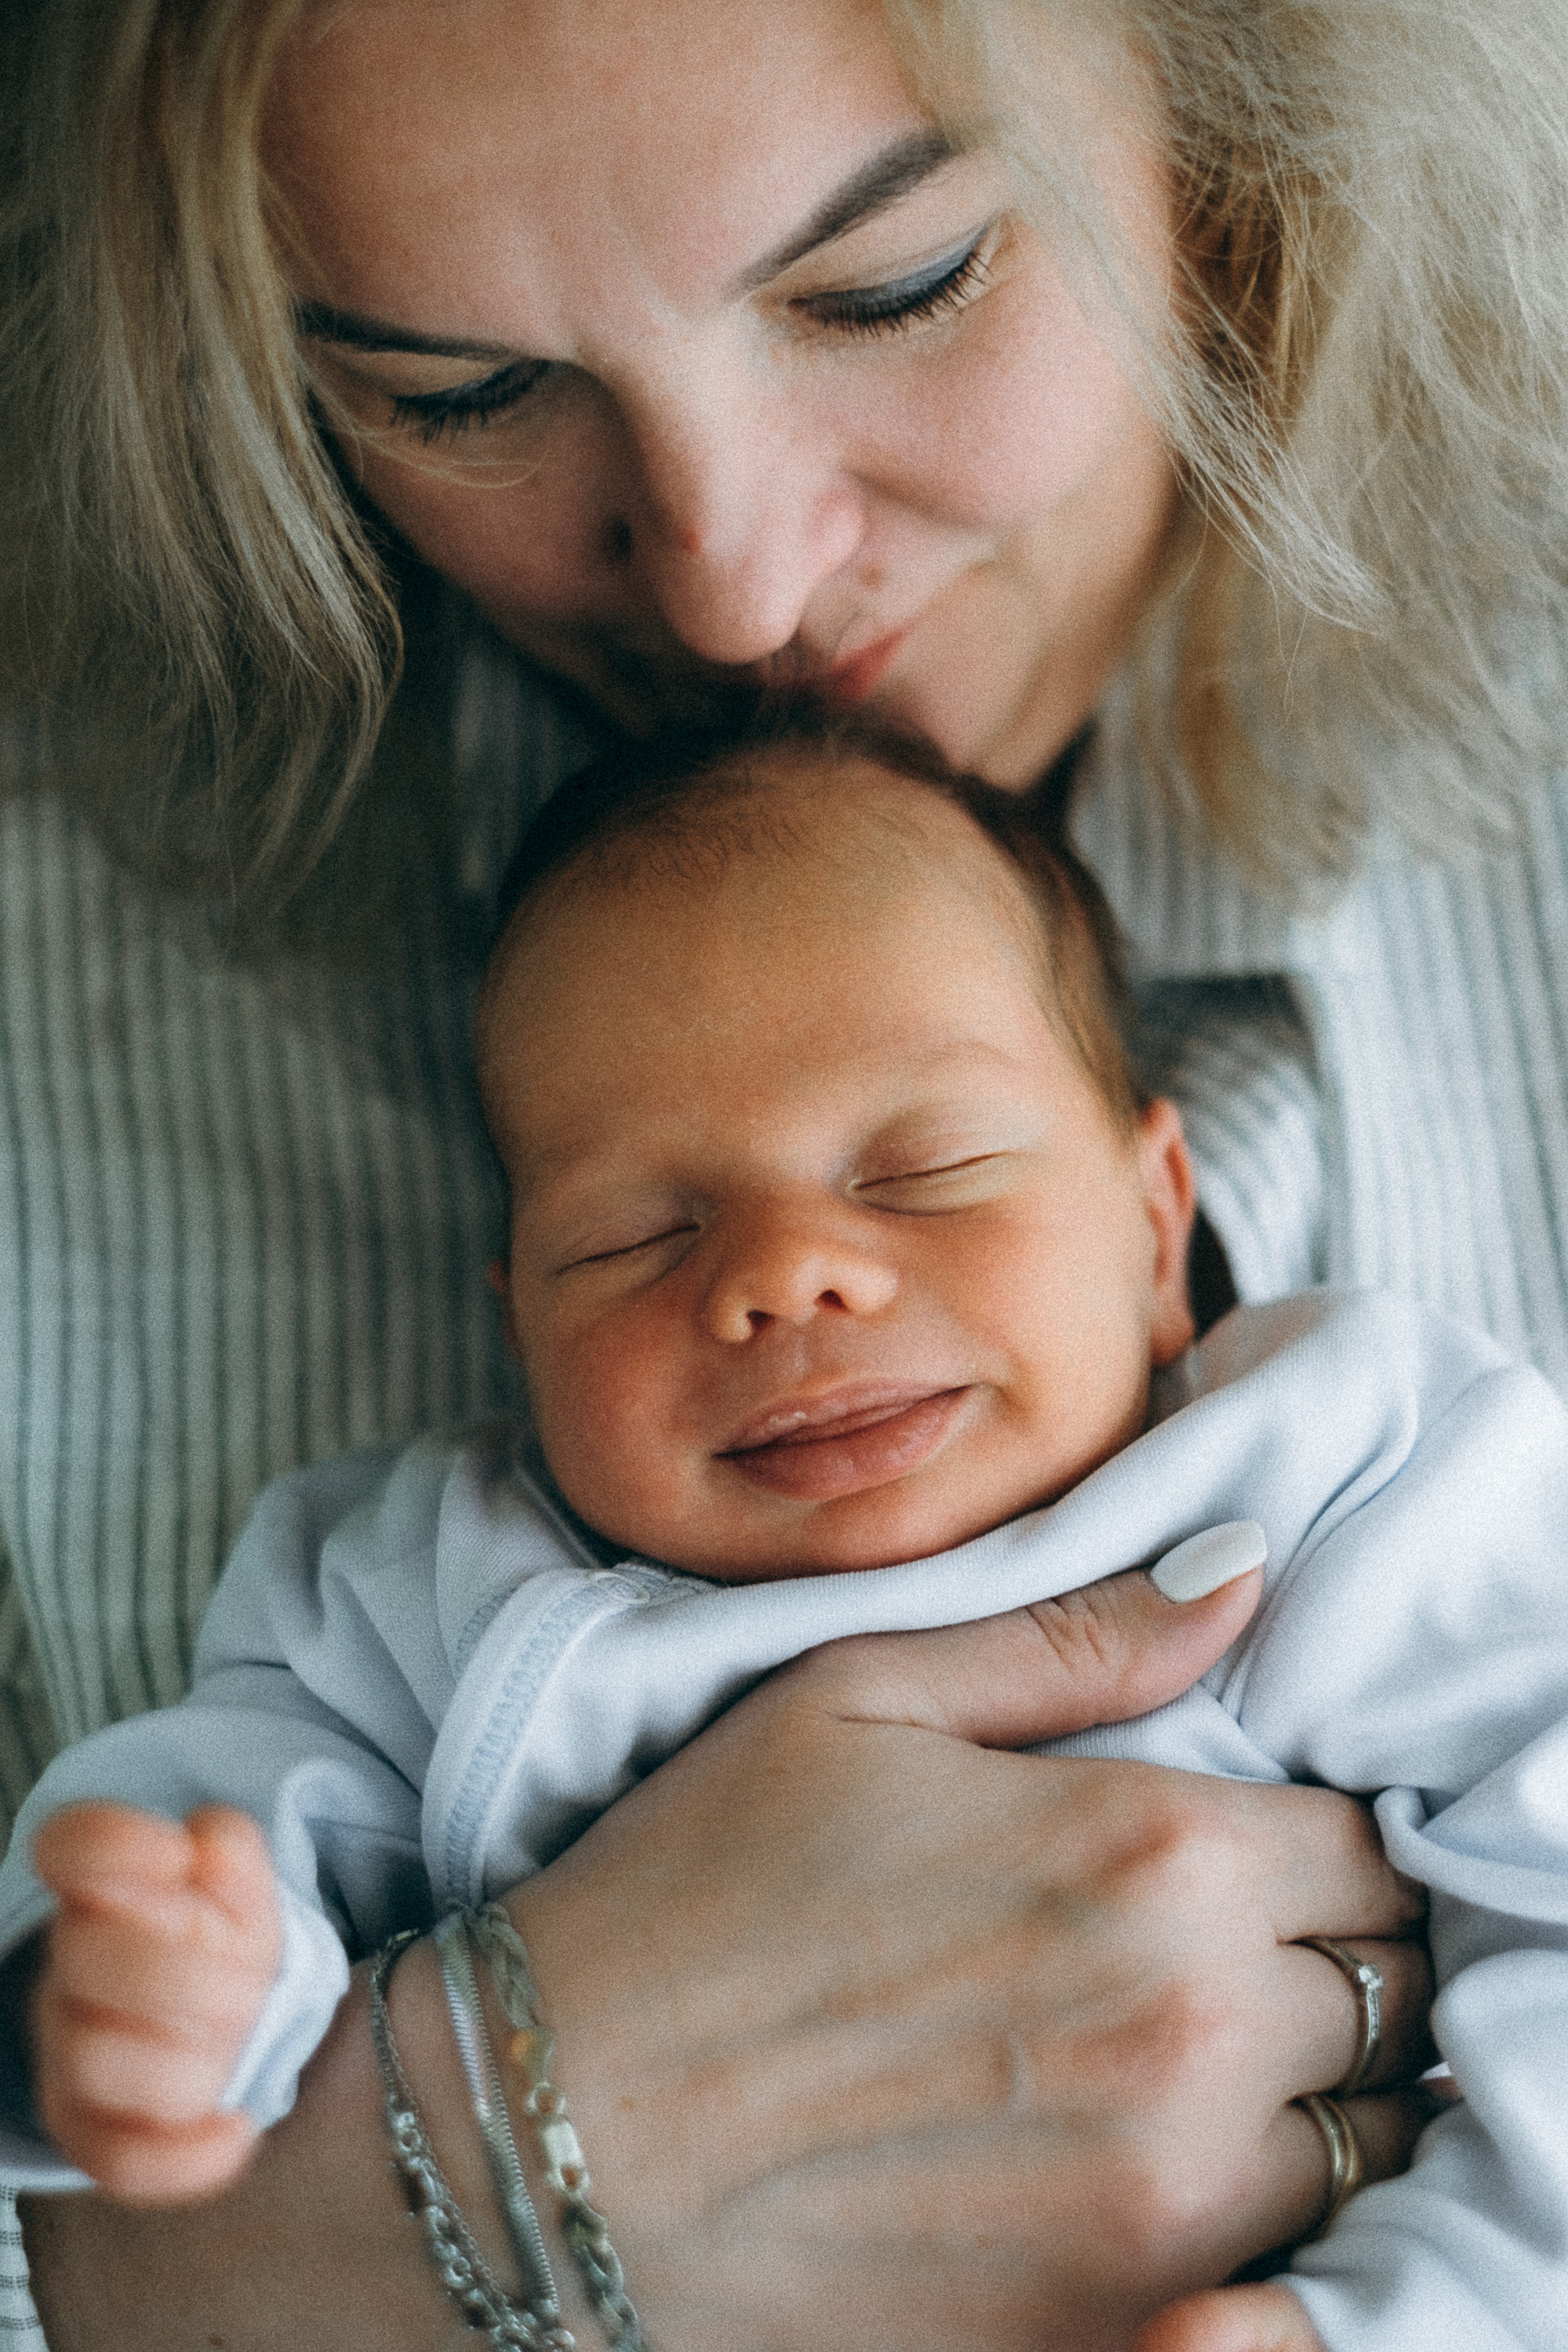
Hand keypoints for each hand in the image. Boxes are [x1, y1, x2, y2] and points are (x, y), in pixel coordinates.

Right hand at [22, 1565, 1433, 2349]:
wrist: (548, 2139)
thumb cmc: (694, 1891)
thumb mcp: (861, 1697)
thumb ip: (1078, 1637)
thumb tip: (1242, 1567)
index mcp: (1152, 1852)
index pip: (1368, 1846)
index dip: (1316, 1838)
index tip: (1243, 1843)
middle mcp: (1200, 2032)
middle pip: (1389, 1991)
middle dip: (1330, 1954)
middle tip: (1222, 1941)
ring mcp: (1172, 2205)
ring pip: (1366, 2137)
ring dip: (1314, 2086)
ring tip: (1192, 2049)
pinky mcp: (1118, 2323)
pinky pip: (1288, 2262)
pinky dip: (1257, 2206)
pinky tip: (1142, 2154)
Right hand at [30, 1801, 281, 2204]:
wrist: (216, 2015)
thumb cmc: (220, 1940)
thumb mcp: (242, 1887)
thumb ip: (231, 1852)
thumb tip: (206, 1846)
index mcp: (105, 1888)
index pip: (72, 1846)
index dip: (113, 1846)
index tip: (174, 1853)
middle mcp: (73, 1965)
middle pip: (85, 1958)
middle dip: (187, 1974)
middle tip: (248, 1986)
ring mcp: (70, 2049)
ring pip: (93, 2061)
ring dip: (188, 2061)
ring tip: (237, 2046)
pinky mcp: (88, 2128)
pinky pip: (114, 2159)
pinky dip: (182, 2156)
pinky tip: (236, 2131)